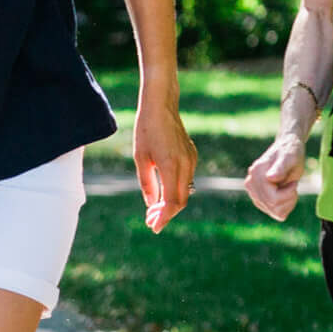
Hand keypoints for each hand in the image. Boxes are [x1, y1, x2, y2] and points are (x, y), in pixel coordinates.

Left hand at [133, 100, 196, 232]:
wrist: (161, 105)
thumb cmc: (146, 129)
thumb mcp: (141, 158)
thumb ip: (147, 183)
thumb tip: (152, 205)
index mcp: (172, 165)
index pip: (173, 201)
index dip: (164, 217)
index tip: (153, 227)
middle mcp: (186, 164)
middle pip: (181, 200)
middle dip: (167, 214)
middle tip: (151, 223)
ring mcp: (191, 160)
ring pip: (185, 191)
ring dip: (171, 204)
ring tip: (153, 212)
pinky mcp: (191, 156)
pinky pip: (186, 180)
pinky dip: (175, 191)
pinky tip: (162, 195)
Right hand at [244, 133, 308, 221]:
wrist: (287, 150)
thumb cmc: (291, 152)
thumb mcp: (290, 158)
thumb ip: (281, 167)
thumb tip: (270, 177)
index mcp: (257, 173)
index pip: (273, 198)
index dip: (289, 193)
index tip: (293, 182)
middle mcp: (250, 183)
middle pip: (273, 206)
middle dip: (289, 199)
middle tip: (292, 185)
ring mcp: (252, 191)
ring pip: (273, 212)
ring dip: (287, 203)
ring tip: (289, 189)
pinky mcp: (257, 198)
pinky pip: (273, 212)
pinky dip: (284, 206)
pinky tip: (286, 194)